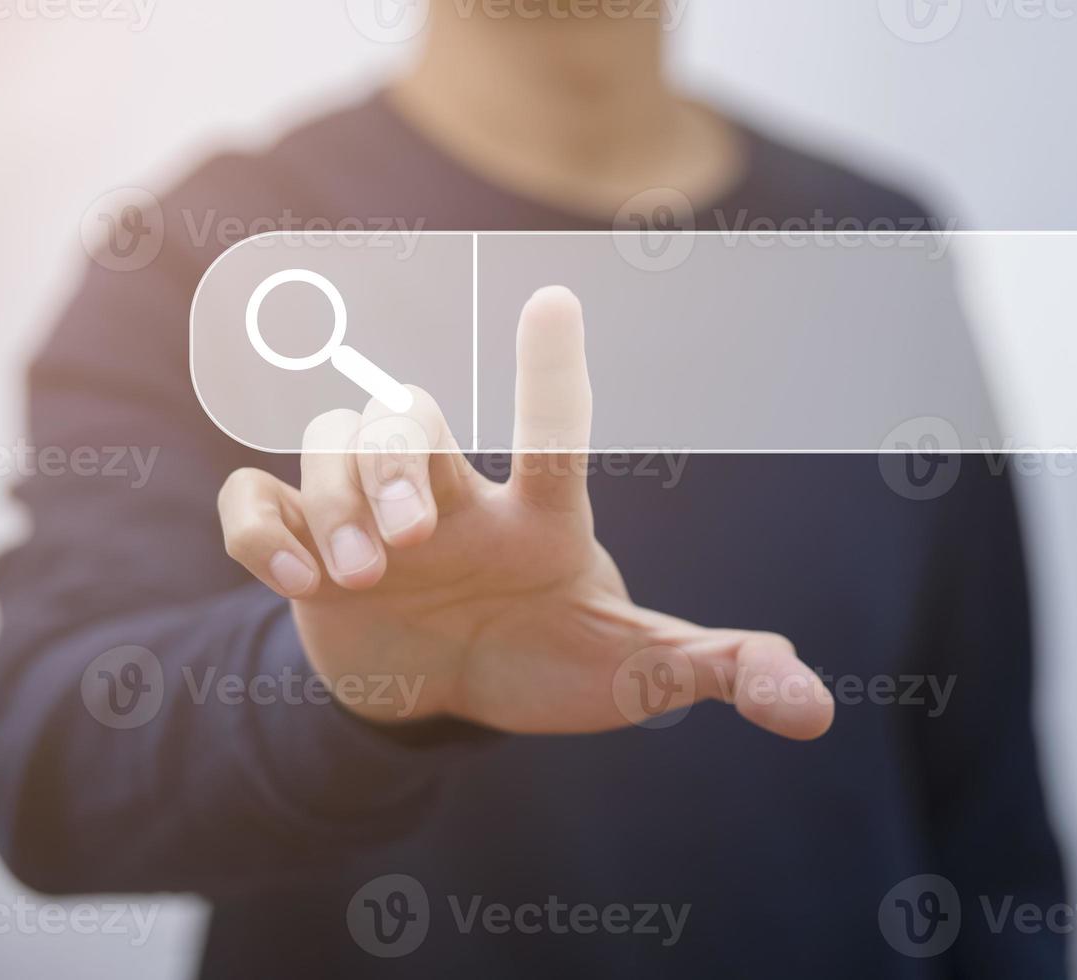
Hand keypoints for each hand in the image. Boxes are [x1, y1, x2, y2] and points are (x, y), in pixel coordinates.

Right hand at [216, 287, 833, 739]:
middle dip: (400, 461)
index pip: (552, 432)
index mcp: (541, 520)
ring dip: (336, 496)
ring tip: (362, 577)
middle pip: (410, 418)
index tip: (554, 301)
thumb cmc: (553, 661)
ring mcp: (374, 517)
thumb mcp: (639, 675)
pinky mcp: (308, 550)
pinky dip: (265, 529)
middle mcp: (455, 498)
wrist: (447, 693)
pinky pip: (258, 503)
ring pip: (331, 441)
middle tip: (410, 546)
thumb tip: (818, 710)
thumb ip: (726, 673)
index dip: (550, 372)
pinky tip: (300, 582)